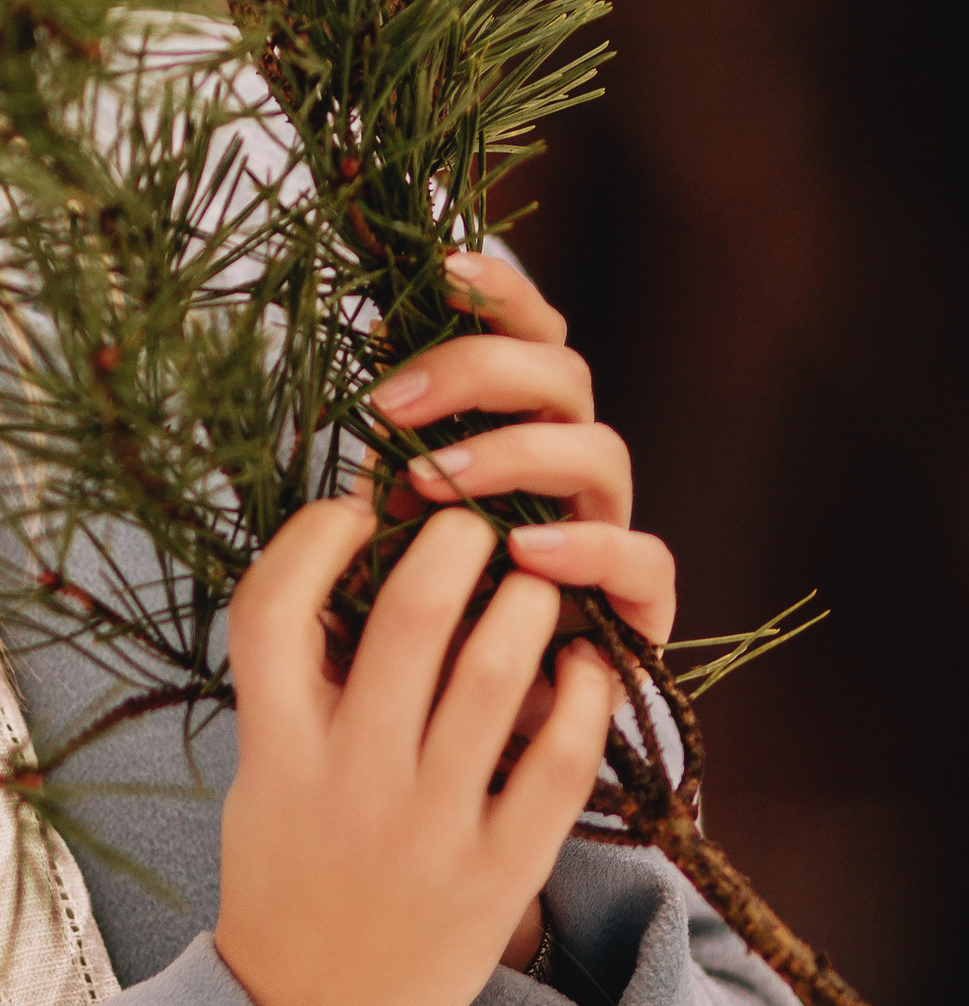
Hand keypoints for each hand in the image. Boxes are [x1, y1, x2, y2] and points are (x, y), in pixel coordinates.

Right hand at [213, 253, 676, 1005]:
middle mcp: (349, 783)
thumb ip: (299, 681)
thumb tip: (361, 552)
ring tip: (535, 584)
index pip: (275, 607)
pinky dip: (583, 694)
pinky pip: (558, 761)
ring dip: (527, 603)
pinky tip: (585, 663)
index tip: (355, 509)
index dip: (316, 537)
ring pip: (497, 673)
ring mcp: (427, 830)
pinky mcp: (497, 873)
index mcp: (275, 750)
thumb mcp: (263, 773)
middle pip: (407, 616)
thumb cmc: (289, 868)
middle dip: (453, 543)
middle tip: (474, 525)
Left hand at [370, 250, 676, 674]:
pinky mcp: (636, 608)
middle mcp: (570, 468)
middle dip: (479, 370)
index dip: (497, 289)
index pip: (530, 331)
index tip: (440, 269)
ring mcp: (608, 531)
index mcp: (517, 426)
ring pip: (602, 452)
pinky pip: (643, 560)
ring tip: (434, 484)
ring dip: (514, 454)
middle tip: (392, 406)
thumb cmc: (414, 615)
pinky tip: (524, 552)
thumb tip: (362, 355)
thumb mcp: (383, 518)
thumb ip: (389, 448)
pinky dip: (587, 550)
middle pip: (565, 374)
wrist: (451, 736)